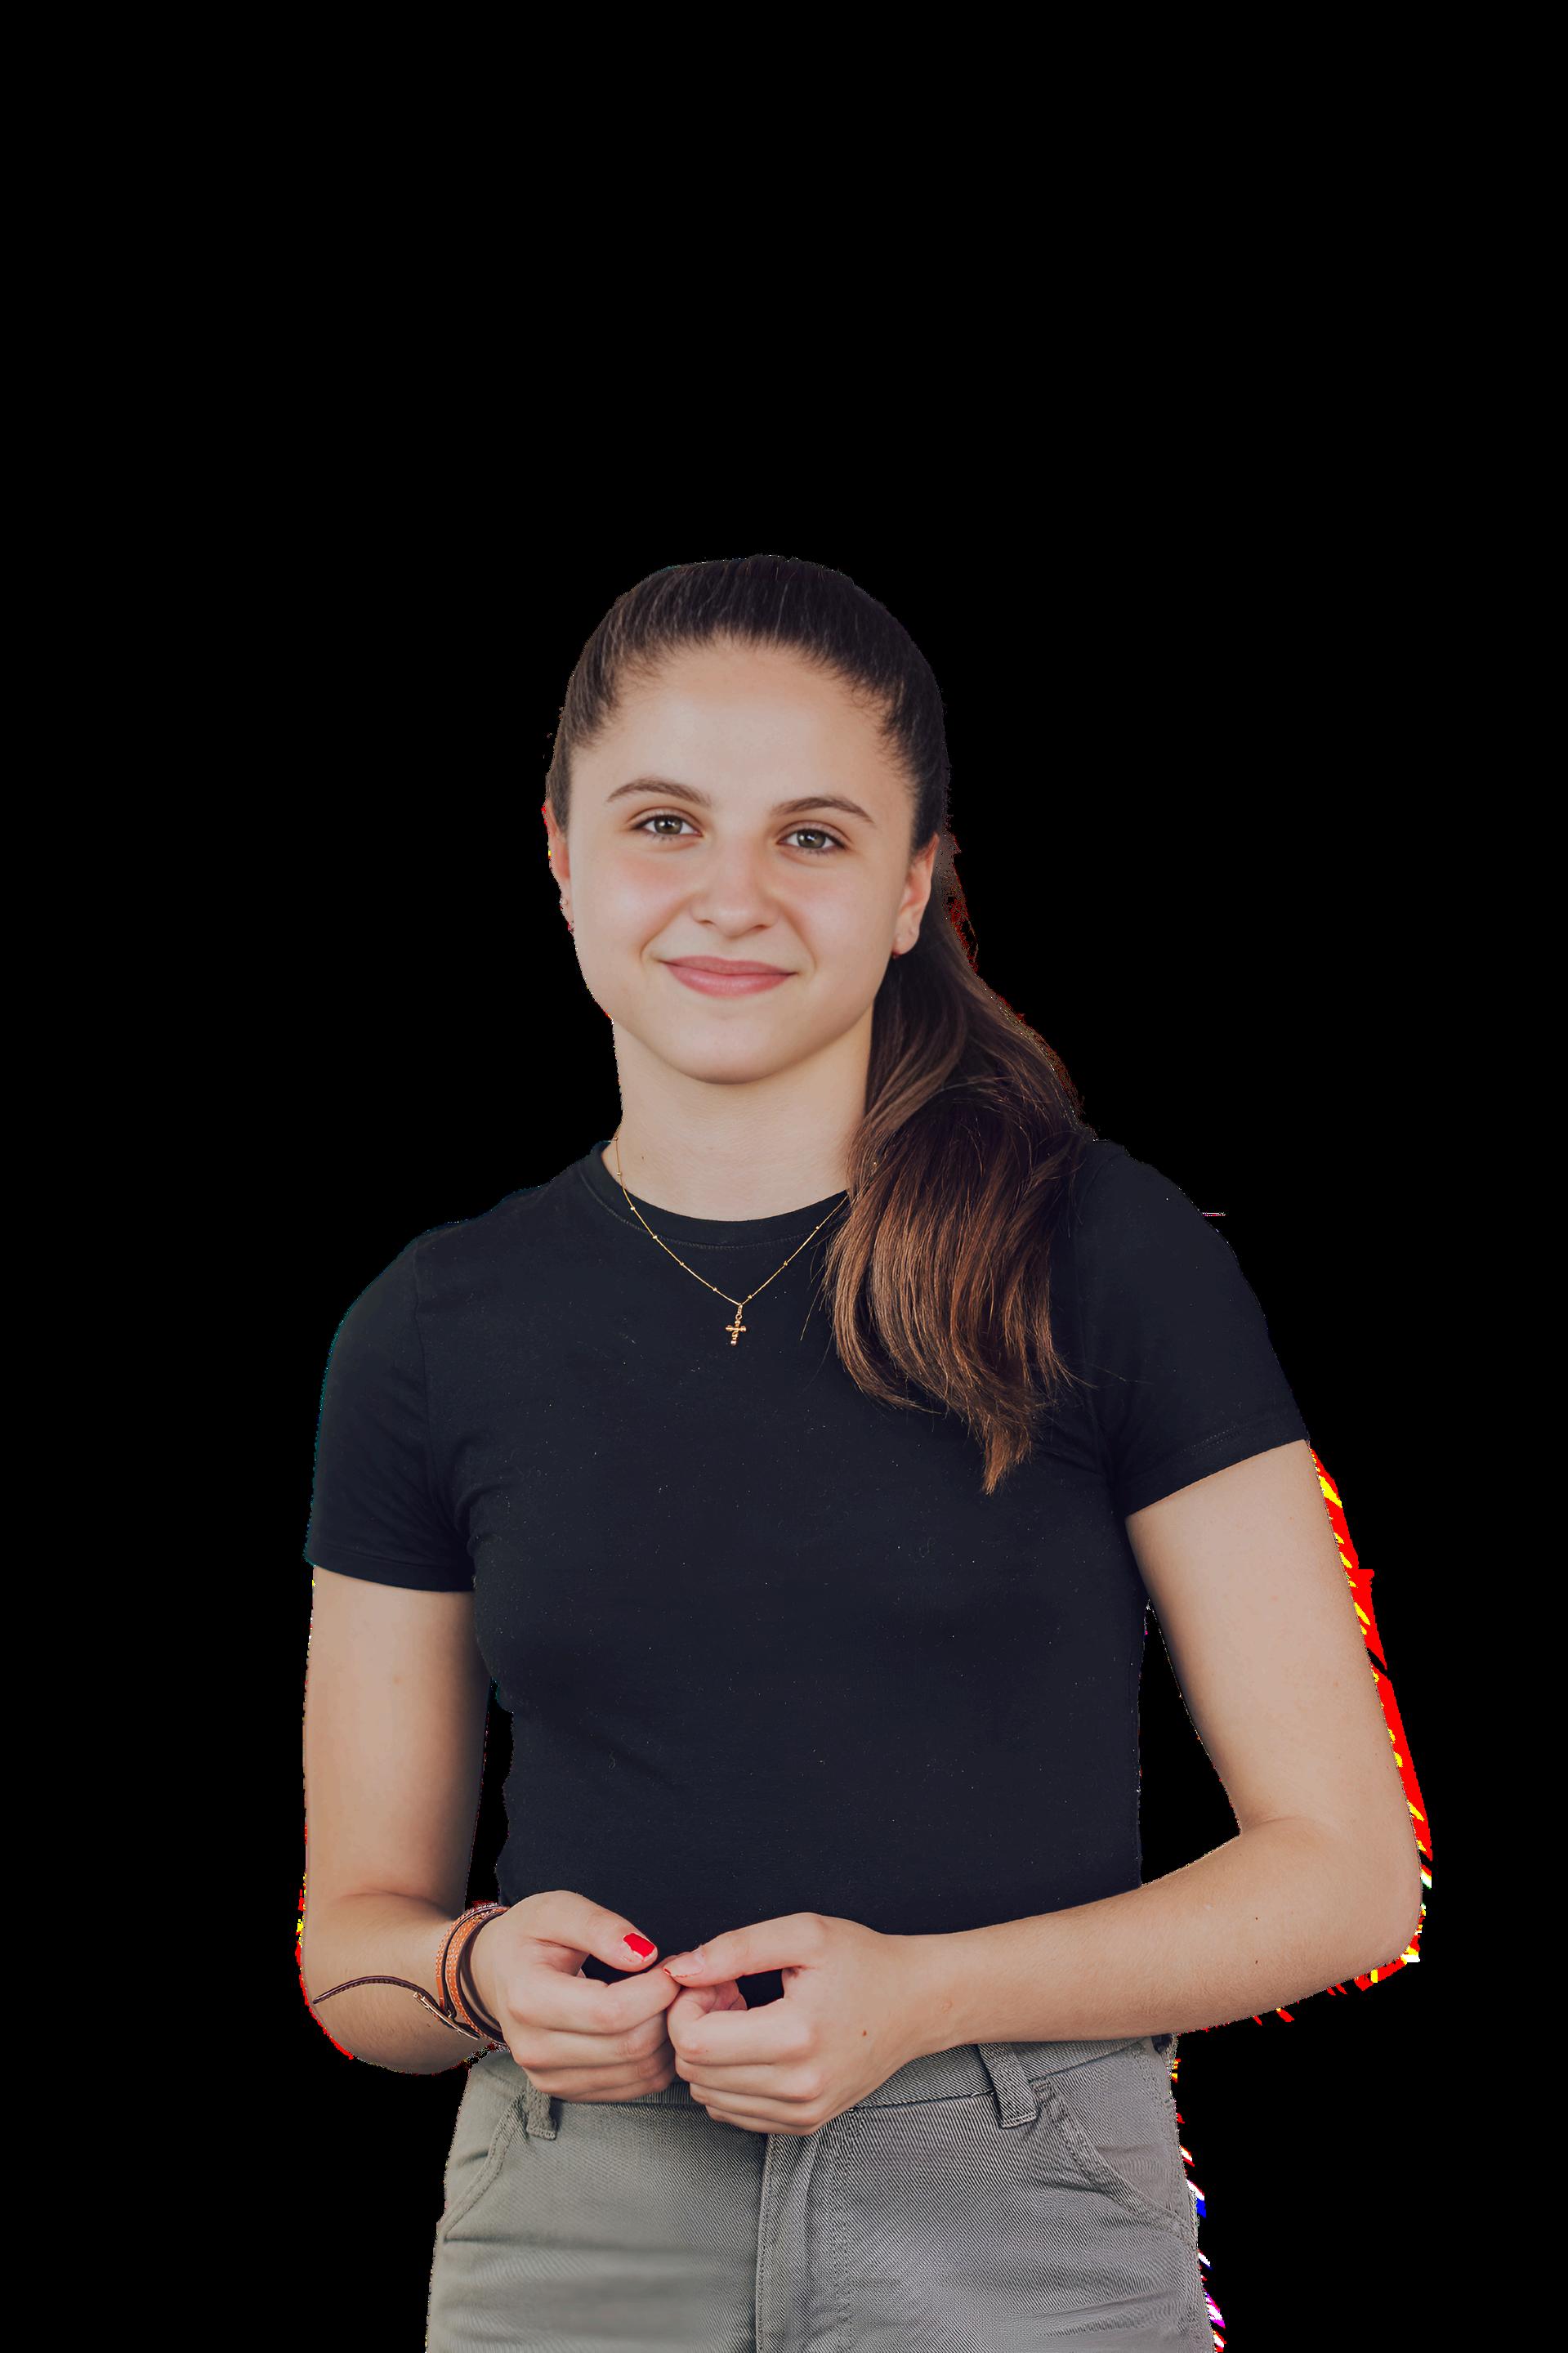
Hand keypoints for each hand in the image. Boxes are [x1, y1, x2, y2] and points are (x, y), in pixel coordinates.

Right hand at [468, 1889, 746, 2099]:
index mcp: (529, 1999)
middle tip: (678, 1981)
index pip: (610, 2012)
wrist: (496, 1974)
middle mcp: (535, 2049)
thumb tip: (644, 1955)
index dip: (655, 1990)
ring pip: (637, 2073)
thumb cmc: (530, 1935)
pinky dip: (657, 2059)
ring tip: (667, 2000)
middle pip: (629, 2046)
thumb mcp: (558, 1909)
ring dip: (668, 2037)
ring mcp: (550, 2078)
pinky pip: (633, 2088)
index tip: (672, 1965)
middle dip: (667, 2012)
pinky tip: (654, 2024)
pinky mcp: (568, 2091)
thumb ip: (600, 1926)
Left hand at [661, 1912, 928, 2135]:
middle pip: (695, 2071)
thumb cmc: (864, 1962)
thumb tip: (680, 1970)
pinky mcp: (803, 2124)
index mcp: (795, 2036)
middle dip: (696, 2026)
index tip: (714, 1979)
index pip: (693, 2042)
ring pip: (708, 2096)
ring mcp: (801, 2113)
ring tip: (746, 2018)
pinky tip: (755, 2045)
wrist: (917, 2003)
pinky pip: (732, 2113)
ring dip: (712, 2054)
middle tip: (729, 1993)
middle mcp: (798, 2087)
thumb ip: (735, 1948)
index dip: (687, 2005)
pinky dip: (728, 2080)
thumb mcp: (803, 1933)